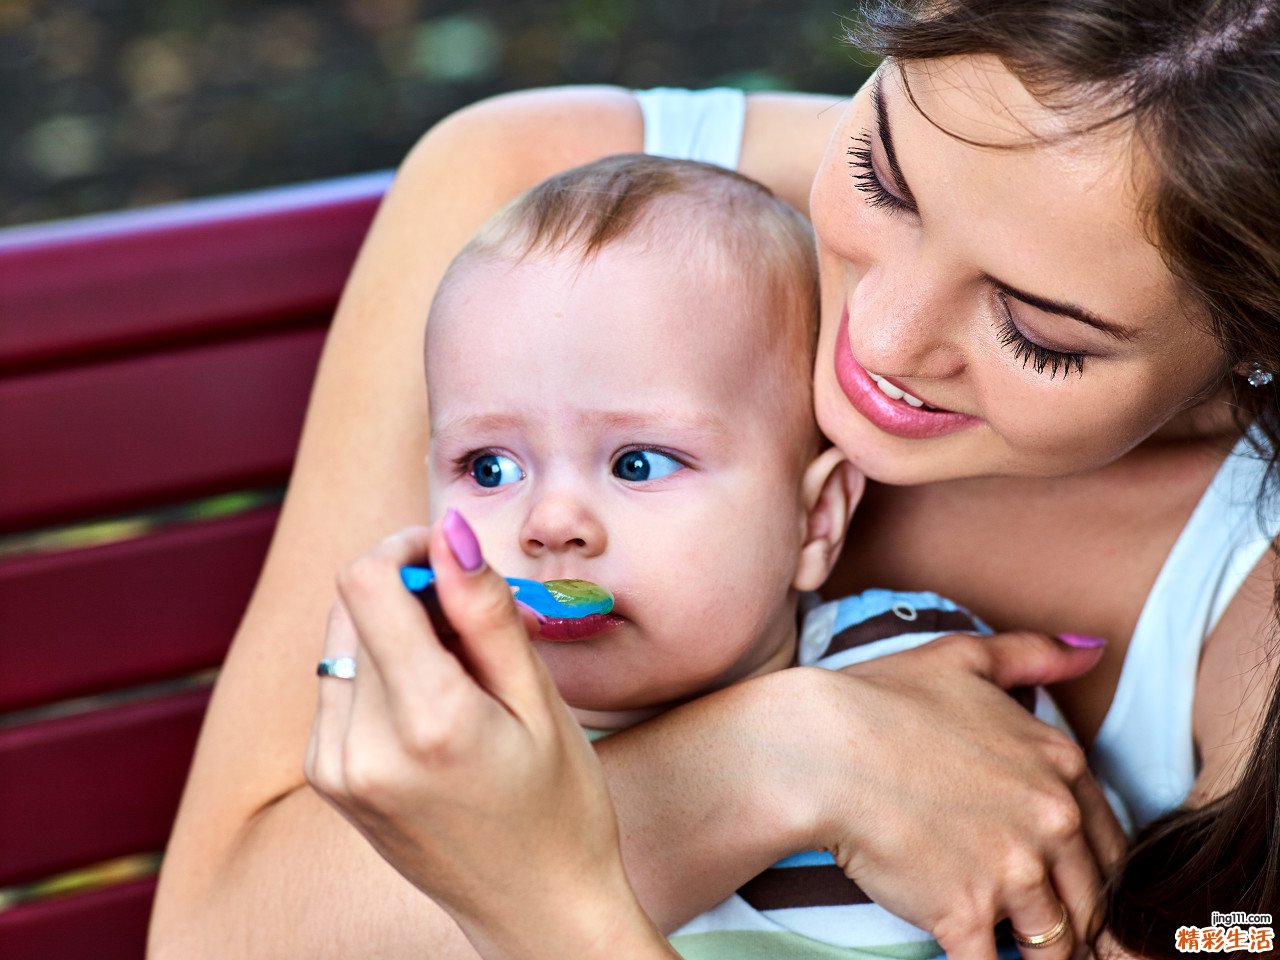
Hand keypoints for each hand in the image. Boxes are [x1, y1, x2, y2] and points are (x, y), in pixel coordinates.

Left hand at [304, 512, 675, 959]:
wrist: (535, 911)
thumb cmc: (559, 806)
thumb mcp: (539, 701)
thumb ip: (485, 611)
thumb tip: (448, 531)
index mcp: (424, 721)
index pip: (365, 583)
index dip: (406, 548)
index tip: (452, 560)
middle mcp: (359, 745)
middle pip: (351, 605)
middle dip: (407, 592)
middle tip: (473, 629)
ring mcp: (334, 766)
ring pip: (342, 640)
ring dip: (392, 631)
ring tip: (458, 676)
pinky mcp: (328, 778)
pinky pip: (337, 684)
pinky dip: (379, 672)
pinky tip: (431, 706)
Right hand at [788, 632, 1126, 959]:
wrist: (819, 747)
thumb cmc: (881, 698)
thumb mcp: (963, 657)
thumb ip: (1034, 655)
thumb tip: (1093, 650)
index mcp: (1059, 764)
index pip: (1109, 842)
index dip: (1092, 871)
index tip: (1071, 885)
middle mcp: (1050, 820)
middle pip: (1091, 899)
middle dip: (1074, 920)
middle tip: (1050, 932)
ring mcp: (1013, 871)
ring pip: (1054, 943)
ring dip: (1040, 954)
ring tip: (1019, 954)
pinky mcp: (967, 913)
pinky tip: (973, 959)